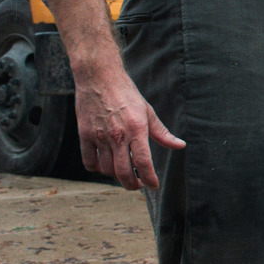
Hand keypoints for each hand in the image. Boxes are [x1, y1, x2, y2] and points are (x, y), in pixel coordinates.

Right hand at [75, 65, 185, 191]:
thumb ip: (162, 133)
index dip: (149, 178)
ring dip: (116, 176)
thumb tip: (179, 146)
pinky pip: (88, 161)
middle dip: (132, 184)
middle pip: (123, 172)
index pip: (143, 162)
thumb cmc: (126, 94)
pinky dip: (97, 169)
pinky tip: (105, 166)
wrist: (99, 78)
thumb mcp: (148, 112)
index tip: (153, 185)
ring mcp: (99, 136)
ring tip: (124, 173)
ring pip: (106, 169)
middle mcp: (117, 135)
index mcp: (136, 129)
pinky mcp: (84, 135)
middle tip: (138, 184)